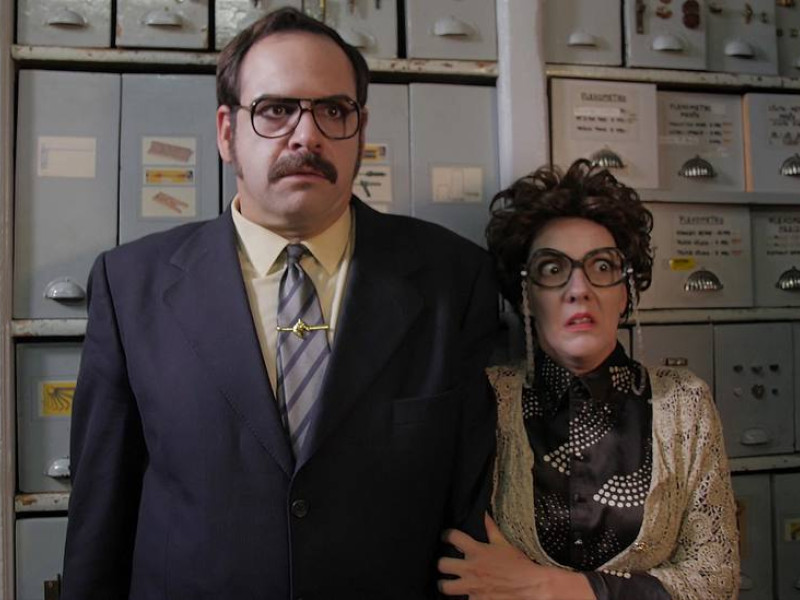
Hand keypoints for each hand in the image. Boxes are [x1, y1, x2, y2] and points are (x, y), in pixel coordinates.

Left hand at [437, 514, 594, 599]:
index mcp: (477, 551)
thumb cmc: (519, 564)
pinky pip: (462, 599)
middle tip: (445, 565)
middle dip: (442, 564)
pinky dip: (463, 597)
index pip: (453, 537)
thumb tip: (485, 513)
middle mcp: (470, 568)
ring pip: (445, 586)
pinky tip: (465, 594)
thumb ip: (491, 529)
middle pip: (442, 564)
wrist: (531, 586)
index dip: (446, 535)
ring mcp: (471, 586)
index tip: (446, 537)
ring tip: (448, 584)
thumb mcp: (504, 544)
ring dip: (445, 585)